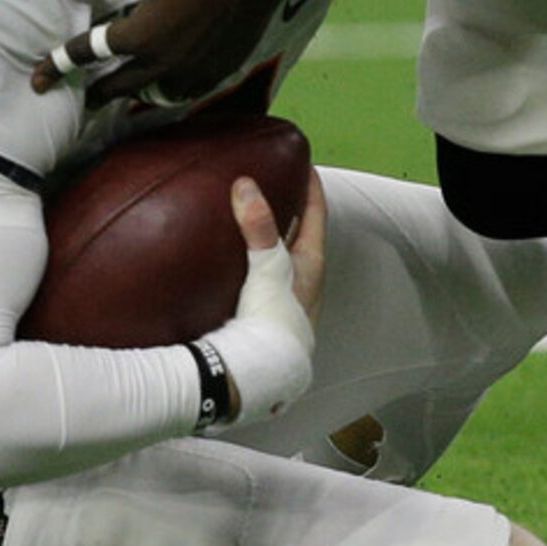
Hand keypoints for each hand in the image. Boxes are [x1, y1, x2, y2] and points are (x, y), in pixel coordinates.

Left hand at [31, 0, 279, 103]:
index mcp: (140, 34)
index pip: (88, 53)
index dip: (60, 62)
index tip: (41, 76)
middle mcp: (161, 61)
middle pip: (117, 87)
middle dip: (95, 94)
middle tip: (82, 99)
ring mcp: (190, 71)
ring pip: (152, 94)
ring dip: (133, 94)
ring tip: (126, 91)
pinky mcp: (215, 73)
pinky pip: (184, 91)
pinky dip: (169, 89)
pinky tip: (167, 83)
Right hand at [209, 171, 320, 421]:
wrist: (257, 380)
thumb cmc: (272, 324)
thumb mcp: (269, 271)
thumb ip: (258, 229)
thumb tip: (247, 185)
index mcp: (311, 267)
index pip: (316, 217)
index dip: (311, 189)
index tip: (304, 165)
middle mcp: (303, 284)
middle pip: (299, 238)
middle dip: (288, 213)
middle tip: (272, 186)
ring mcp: (284, 304)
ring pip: (280, 261)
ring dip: (268, 240)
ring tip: (248, 219)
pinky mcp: (263, 320)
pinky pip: (260, 281)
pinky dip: (250, 265)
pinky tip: (229, 266)